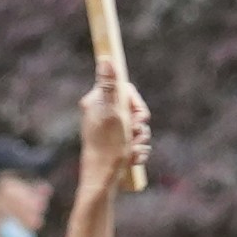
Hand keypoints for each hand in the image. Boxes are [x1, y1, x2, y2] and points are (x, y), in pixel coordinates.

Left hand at [79, 70, 149, 205]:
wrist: (102, 179)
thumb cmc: (107, 146)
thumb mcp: (112, 112)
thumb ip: (109, 85)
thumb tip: (105, 58)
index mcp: (97, 102)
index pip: (125, 90)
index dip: (135, 103)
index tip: (137, 116)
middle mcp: (101, 114)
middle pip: (132, 109)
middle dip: (139, 124)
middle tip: (134, 134)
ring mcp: (108, 131)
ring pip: (135, 128)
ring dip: (140, 139)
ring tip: (133, 150)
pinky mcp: (114, 146)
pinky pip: (134, 143)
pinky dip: (137, 151)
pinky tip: (132, 159)